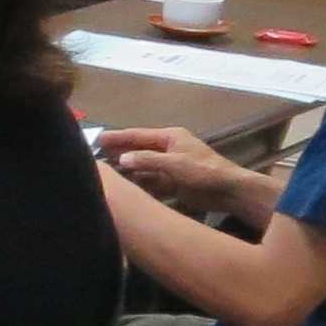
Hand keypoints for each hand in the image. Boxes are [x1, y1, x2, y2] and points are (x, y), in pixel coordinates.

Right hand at [98, 124, 247, 205]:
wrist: (228, 190)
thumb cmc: (203, 172)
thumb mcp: (174, 164)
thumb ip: (147, 160)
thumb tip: (121, 158)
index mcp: (170, 137)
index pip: (138, 135)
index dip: (118, 137)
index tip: (98, 139)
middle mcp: (168, 149)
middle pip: (139, 149)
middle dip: (120, 151)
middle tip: (96, 155)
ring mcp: (170, 166)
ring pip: (143, 166)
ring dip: (128, 168)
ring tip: (106, 171)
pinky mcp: (173, 182)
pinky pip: (151, 180)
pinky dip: (139, 182)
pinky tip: (125, 186)